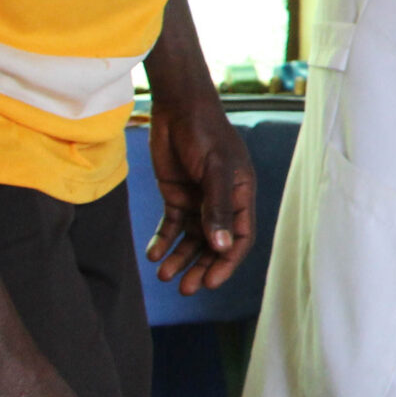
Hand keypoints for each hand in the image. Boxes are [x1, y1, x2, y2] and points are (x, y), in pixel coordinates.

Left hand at [144, 88, 256, 294]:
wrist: (178, 107)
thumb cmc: (205, 133)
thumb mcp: (214, 170)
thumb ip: (218, 208)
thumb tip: (221, 246)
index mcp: (242, 195)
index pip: (239, 238)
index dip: (226, 262)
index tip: (210, 282)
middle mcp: (222, 202)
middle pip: (214, 244)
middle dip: (200, 267)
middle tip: (185, 289)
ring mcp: (199, 199)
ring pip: (192, 238)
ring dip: (179, 258)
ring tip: (163, 276)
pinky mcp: (177, 194)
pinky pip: (172, 225)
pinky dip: (163, 241)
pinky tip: (153, 255)